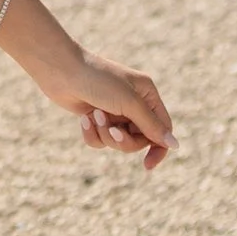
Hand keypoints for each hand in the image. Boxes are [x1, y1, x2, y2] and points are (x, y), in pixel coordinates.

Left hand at [58, 49, 173, 169]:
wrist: (61, 70)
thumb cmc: (98, 80)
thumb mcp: (129, 103)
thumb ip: (152, 125)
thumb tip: (175, 145)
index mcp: (147, 94)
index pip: (162, 128)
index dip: (158, 148)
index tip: (148, 165)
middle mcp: (134, 103)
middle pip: (140, 139)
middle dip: (123, 140)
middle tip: (110, 131)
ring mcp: (115, 111)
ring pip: (118, 141)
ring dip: (105, 134)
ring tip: (94, 116)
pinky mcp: (97, 118)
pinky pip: (100, 140)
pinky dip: (92, 133)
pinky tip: (83, 118)